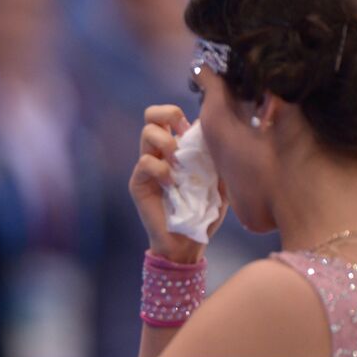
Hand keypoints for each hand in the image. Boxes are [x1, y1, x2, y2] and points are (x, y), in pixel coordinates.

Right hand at [128, 105, 227, 263]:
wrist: (189, 242)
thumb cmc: (205, 212)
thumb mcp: (218, 180)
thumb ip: (213, 156)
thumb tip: (207, 128)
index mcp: (176, 148)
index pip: (167, 115)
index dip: (177, 114)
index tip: (192, 128)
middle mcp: (159, 153)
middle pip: (152, 115)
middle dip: (167, 115)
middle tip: (181, 135)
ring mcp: (147, 168)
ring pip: (147, 133)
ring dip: (167, 142)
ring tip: (178, 163)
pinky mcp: (138, 183)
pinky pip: (145, 162)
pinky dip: (161, 169)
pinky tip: (171, 183)